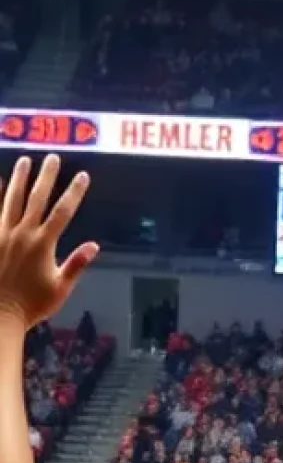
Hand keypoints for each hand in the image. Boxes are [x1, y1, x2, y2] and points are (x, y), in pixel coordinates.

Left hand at [0, 155, 97, 328]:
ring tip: (25, 160)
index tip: (82, 176)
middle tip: (53, 158)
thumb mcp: (60, 288)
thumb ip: (75, 265)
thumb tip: (93, 246)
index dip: (74, 192)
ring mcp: (2, 233)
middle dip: (46, 177)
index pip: (62, 212)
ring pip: (12, 199)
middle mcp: (21, 233)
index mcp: (42, 244)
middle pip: (36, 198)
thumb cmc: (32, 304)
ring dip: (20, 178)